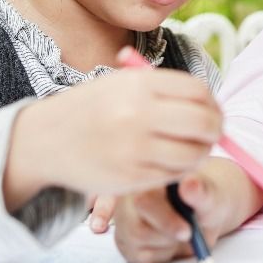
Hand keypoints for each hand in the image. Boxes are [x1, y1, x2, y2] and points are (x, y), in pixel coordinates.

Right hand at [2, 59, 222, 209]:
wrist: (45, 139)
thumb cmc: (92, 108)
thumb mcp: (122, 84)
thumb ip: (165, 91)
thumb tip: (211, 104)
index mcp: (140, 85)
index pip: (199, 92)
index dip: (213, 103)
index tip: (212, 110)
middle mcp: (139, 115)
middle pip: (204, 123)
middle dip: (216, 129)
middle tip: (213, 132)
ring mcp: (136, 149)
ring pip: (194, 154)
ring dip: (201, 152)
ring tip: (192, 148)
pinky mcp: (132, 178)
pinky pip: (174, 175)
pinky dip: (180, 169)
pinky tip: (170, 161)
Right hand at [108, 157, 262, 262]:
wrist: (204, 214)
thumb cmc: (205, 200)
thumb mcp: (210, 196)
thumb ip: (200, 192)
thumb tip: (190, 184)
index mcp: (146, 179)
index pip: (143, 201)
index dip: (166, 220)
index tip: (188, 231)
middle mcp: (128, 198)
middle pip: (137, 228)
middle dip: (168, 234)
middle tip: (189, 233)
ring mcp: (124, 221)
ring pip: (138, 242)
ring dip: (167, 243)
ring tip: (180, 231)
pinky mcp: (126, 243)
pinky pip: (140, 257)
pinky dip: (162, 254)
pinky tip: (170, 241)